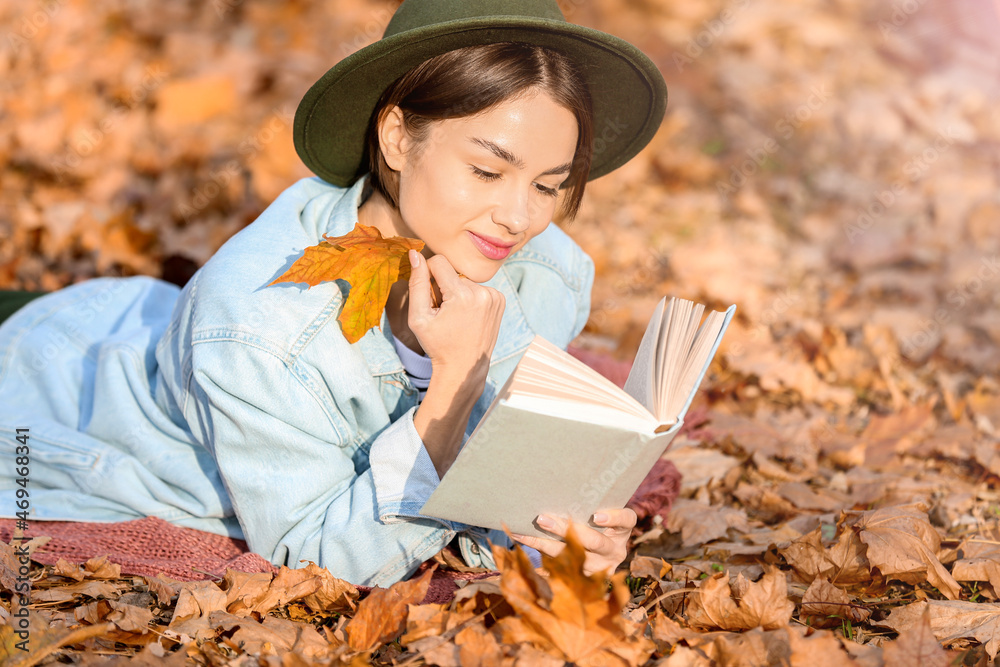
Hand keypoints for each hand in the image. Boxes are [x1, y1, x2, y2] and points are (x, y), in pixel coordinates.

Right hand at [406, 249, 504, 383]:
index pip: (439, 261)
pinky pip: (478, 288)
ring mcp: (494, 296)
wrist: (464, 367)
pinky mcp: (500, 300)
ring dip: (458, 293)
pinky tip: (468, 316)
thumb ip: (417, 283)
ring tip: (457, 317)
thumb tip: (415, 254)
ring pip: (466, 281)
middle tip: (444, 313)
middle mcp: (482, 292)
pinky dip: (471, 298)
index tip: (429, 294)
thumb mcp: (419, 317)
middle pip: (453, 273)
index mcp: (462, 295)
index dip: (428, 274)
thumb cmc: (438, 344)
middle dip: (444, 287)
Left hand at [510, 508, 636, 576]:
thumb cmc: (597, 524)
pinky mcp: (582, 580)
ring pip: (572, 559)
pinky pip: (558, 569)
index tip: (596, 515)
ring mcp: (598, 568)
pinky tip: (522, 542)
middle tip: (543, 519)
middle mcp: (613, 551)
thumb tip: (559, 483)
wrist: (598, 557)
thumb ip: (589, 504)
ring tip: (523, 533)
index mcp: (621, 531)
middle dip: (566, 530)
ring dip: (545, 544)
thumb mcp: (601, 515)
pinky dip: (538, 555)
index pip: (626, 521)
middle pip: (594, 542)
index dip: (614, 518)